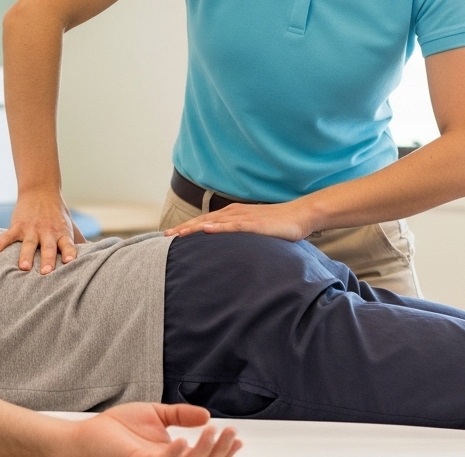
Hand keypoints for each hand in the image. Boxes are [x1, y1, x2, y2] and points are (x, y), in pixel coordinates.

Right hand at [0, 188, 86, 273]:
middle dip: (48, 259)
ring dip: (26, 255)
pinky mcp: (18, 225)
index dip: (69, 253)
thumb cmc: (57, 214)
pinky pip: (8, 235)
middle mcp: (48, 232)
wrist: (41, 190)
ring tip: (24, 267)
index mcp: (61, 234)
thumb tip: (95, 259)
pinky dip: (1, 243)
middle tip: (47, 272)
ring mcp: (32, 229)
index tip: (70, 262)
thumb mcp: (70, 226)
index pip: (68, 245)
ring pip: (29, 244)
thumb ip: (78, 243)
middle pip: (49, 247)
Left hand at [61, 403, 239, 456]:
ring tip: (213, 432)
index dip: (222, 450)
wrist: (84, 437)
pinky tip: (184, 441)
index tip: (235, 438)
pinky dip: (176, 453)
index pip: (203, 456)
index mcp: (171, 455)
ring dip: (205, 451)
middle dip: (220, 451)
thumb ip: (180, 415)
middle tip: (230, 434)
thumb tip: (206, 414)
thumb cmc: (113, 430)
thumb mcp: (154, 414)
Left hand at [163, 199, 313, 241]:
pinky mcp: (254, 224)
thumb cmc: (279, 225)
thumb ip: (241, 237)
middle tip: (165, 236)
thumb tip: (229, 251)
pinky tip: (205, 230)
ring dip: (194, 227)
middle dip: (184, 228)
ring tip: (177, 234)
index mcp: (233, 214)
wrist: (300, 216)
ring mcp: (243, 217)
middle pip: (203, 220)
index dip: (187, 227)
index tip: (171, 235)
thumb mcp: (254, 231)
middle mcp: (234, 213)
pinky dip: (217, 227)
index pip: (205, 221)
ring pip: (213, 222)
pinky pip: (232, 225)